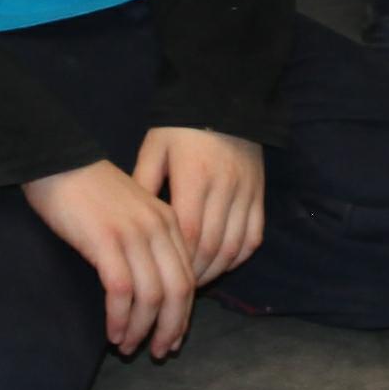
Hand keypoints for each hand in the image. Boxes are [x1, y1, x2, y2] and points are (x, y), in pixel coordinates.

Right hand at [22, 157, 199, 356]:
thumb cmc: (89, 190)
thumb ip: (146, 242)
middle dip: (170, 329)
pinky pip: (121, 291)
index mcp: (169, 222)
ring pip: (152, 297)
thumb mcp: (131, 212)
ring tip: (126, 346)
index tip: (171, 339)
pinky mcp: (105, 240)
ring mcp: (133, 234)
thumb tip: (150, 291)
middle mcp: (158, 228)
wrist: (59, 159)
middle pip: (178, 292)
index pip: (188, 279)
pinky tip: (111, 332)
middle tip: (157, 353)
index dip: (182, 316)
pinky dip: (119, 318)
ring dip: (141, 330)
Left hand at [133, 123, 267, 294]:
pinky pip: (254, 236)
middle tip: (175, 288)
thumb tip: (129, 220)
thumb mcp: (155, 147)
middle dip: (194, 272)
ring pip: (234, 246)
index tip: (160, 275)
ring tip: (195, 282)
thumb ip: (143, 182)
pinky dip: (238, 256)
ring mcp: (246, 192)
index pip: (188, 231)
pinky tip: (221, 264)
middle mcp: (224, 188)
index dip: (177, 259)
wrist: (225, 100)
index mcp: (195, 177)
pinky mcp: (259, 194)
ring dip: (215, 269)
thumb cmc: (181, 127)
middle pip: (212, 245)